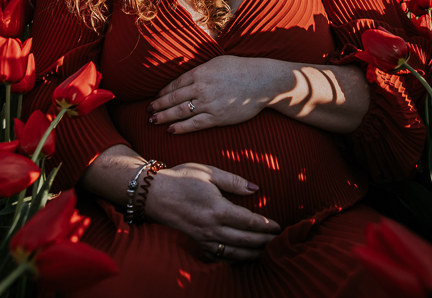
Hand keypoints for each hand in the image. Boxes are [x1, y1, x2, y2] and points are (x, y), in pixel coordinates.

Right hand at [143, 162, 281, 260]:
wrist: (153, 194)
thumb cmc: (181, 178)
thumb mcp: (208, 172)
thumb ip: (233, 181)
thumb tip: (255, 188)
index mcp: (217, 209)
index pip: (249, 221)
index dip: (266, 225)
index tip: (278, 226)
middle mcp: (211, 227)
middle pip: (244, 240)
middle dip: (264, 242)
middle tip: (278, 241)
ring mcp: (203, 238)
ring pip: (233, 252)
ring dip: (252, 253)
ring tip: (266, 252)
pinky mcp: (196, 242)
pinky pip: (219, 256)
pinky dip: (233, 259)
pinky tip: (242, 258)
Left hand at [148, 55, 279, 133]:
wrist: (262, 81)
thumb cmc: (242, 69)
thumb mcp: (218, 62)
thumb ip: (201, 69)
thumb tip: (188, 74)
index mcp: (200, 72)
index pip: (175, 84)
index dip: (163, 92)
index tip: (155, 96)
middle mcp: (201, 88)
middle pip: (173, 98)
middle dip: (158, 105)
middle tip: (147, 110)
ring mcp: (208, 103)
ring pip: (180, 112)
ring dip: (164, 116)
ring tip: (152, 120)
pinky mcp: (218, 117)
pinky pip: (195, 124)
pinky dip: (181, 128)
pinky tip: (170, 130)